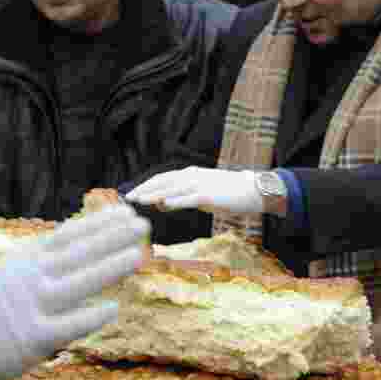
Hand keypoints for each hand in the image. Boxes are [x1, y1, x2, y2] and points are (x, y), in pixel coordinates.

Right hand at [0, 205, 149, 379]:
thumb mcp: (9, 277)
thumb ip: (41, 264)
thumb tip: (77, 247)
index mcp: (24, 262)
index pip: (67, 236)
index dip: (99, 224)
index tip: (125, 212)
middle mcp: (28, 279)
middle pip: (77, 253)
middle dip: (113, 237)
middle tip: (144, 224)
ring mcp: (30, 307)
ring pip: (77, 283)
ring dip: (109, 267)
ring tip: (139, 255)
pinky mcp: (31, 339)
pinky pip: (66, 327)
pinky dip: (89, 317)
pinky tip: (114, 309)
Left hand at [126, 167, 262, 214]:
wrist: (252, 190)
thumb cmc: (226, 194)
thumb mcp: (200, 194)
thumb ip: (181, 198)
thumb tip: (161, 204)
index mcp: (189, 174)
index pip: (161, 178)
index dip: (145, 185)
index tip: (131, 193)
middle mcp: (192, 176)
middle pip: (162, 182)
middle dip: (144, 189)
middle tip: (128, 198)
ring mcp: (200, 185)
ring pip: (172, 189)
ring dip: (154, 194)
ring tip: (139, 201)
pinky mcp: (209, 195)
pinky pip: (189, 198)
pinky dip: (175, 201)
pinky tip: (163, 205)